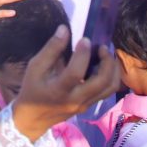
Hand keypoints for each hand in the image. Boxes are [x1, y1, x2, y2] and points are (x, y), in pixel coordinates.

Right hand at [13, 25, 119, 141]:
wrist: (34, 117)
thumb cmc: (32, 88)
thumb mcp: (35, 67)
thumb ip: (51, 49)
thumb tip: (64, 29)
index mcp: (58, 90)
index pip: (75, 73)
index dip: (82, 55)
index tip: (85, 39)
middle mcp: (75, 99)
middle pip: (101, 82)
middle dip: (107, 61)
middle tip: (102, 47)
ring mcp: (85, 104)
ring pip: (110, 88)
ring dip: (113, 69)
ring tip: (107, 55)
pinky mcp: (90, 105)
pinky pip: (107, 91)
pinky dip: (111, 76)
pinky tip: (105, 65)